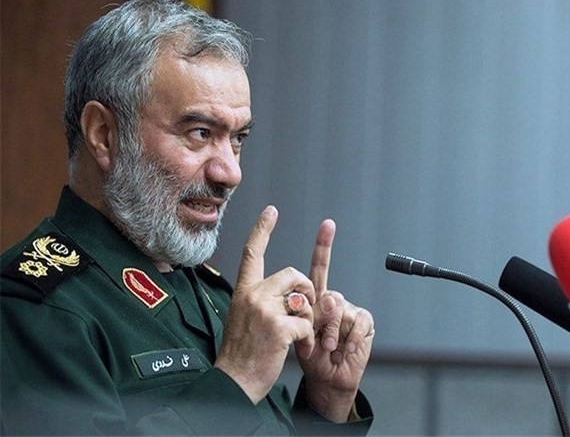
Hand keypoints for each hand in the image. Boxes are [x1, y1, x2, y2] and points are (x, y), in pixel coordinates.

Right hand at [214, 206, 315, 403]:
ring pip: (304, 299)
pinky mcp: (278, 327)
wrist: (234, 383)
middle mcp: (252, 296)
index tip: (271, 211)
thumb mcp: (243, 318)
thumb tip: (290, 294)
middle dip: (307, 290)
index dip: (262, 230)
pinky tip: (300, 349)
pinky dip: (309, 339)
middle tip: (306, 311)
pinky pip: (307, 323)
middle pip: (293, 273)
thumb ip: (262, 300)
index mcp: (243, 292)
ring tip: (299, 337)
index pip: (252, 253)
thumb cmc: (242, 354)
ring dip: (308, 319)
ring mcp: (264, 310)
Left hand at [297, 220, 374, 421]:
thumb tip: (330, 297)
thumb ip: (310, 312)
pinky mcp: (364, 321)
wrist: (327, 379)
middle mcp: (332, 299)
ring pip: (339, 308)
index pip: (316, 268)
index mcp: (313, 298)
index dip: (323, 245)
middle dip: (321, 318)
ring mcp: (349, 309)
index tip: (328, 224)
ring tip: (328, 348)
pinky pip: (357, 321)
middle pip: (327, 292)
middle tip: (318, 340)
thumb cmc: (311, 356)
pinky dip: (350, 338)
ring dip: (332, 332)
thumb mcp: (301, 333)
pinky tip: (346, 348)